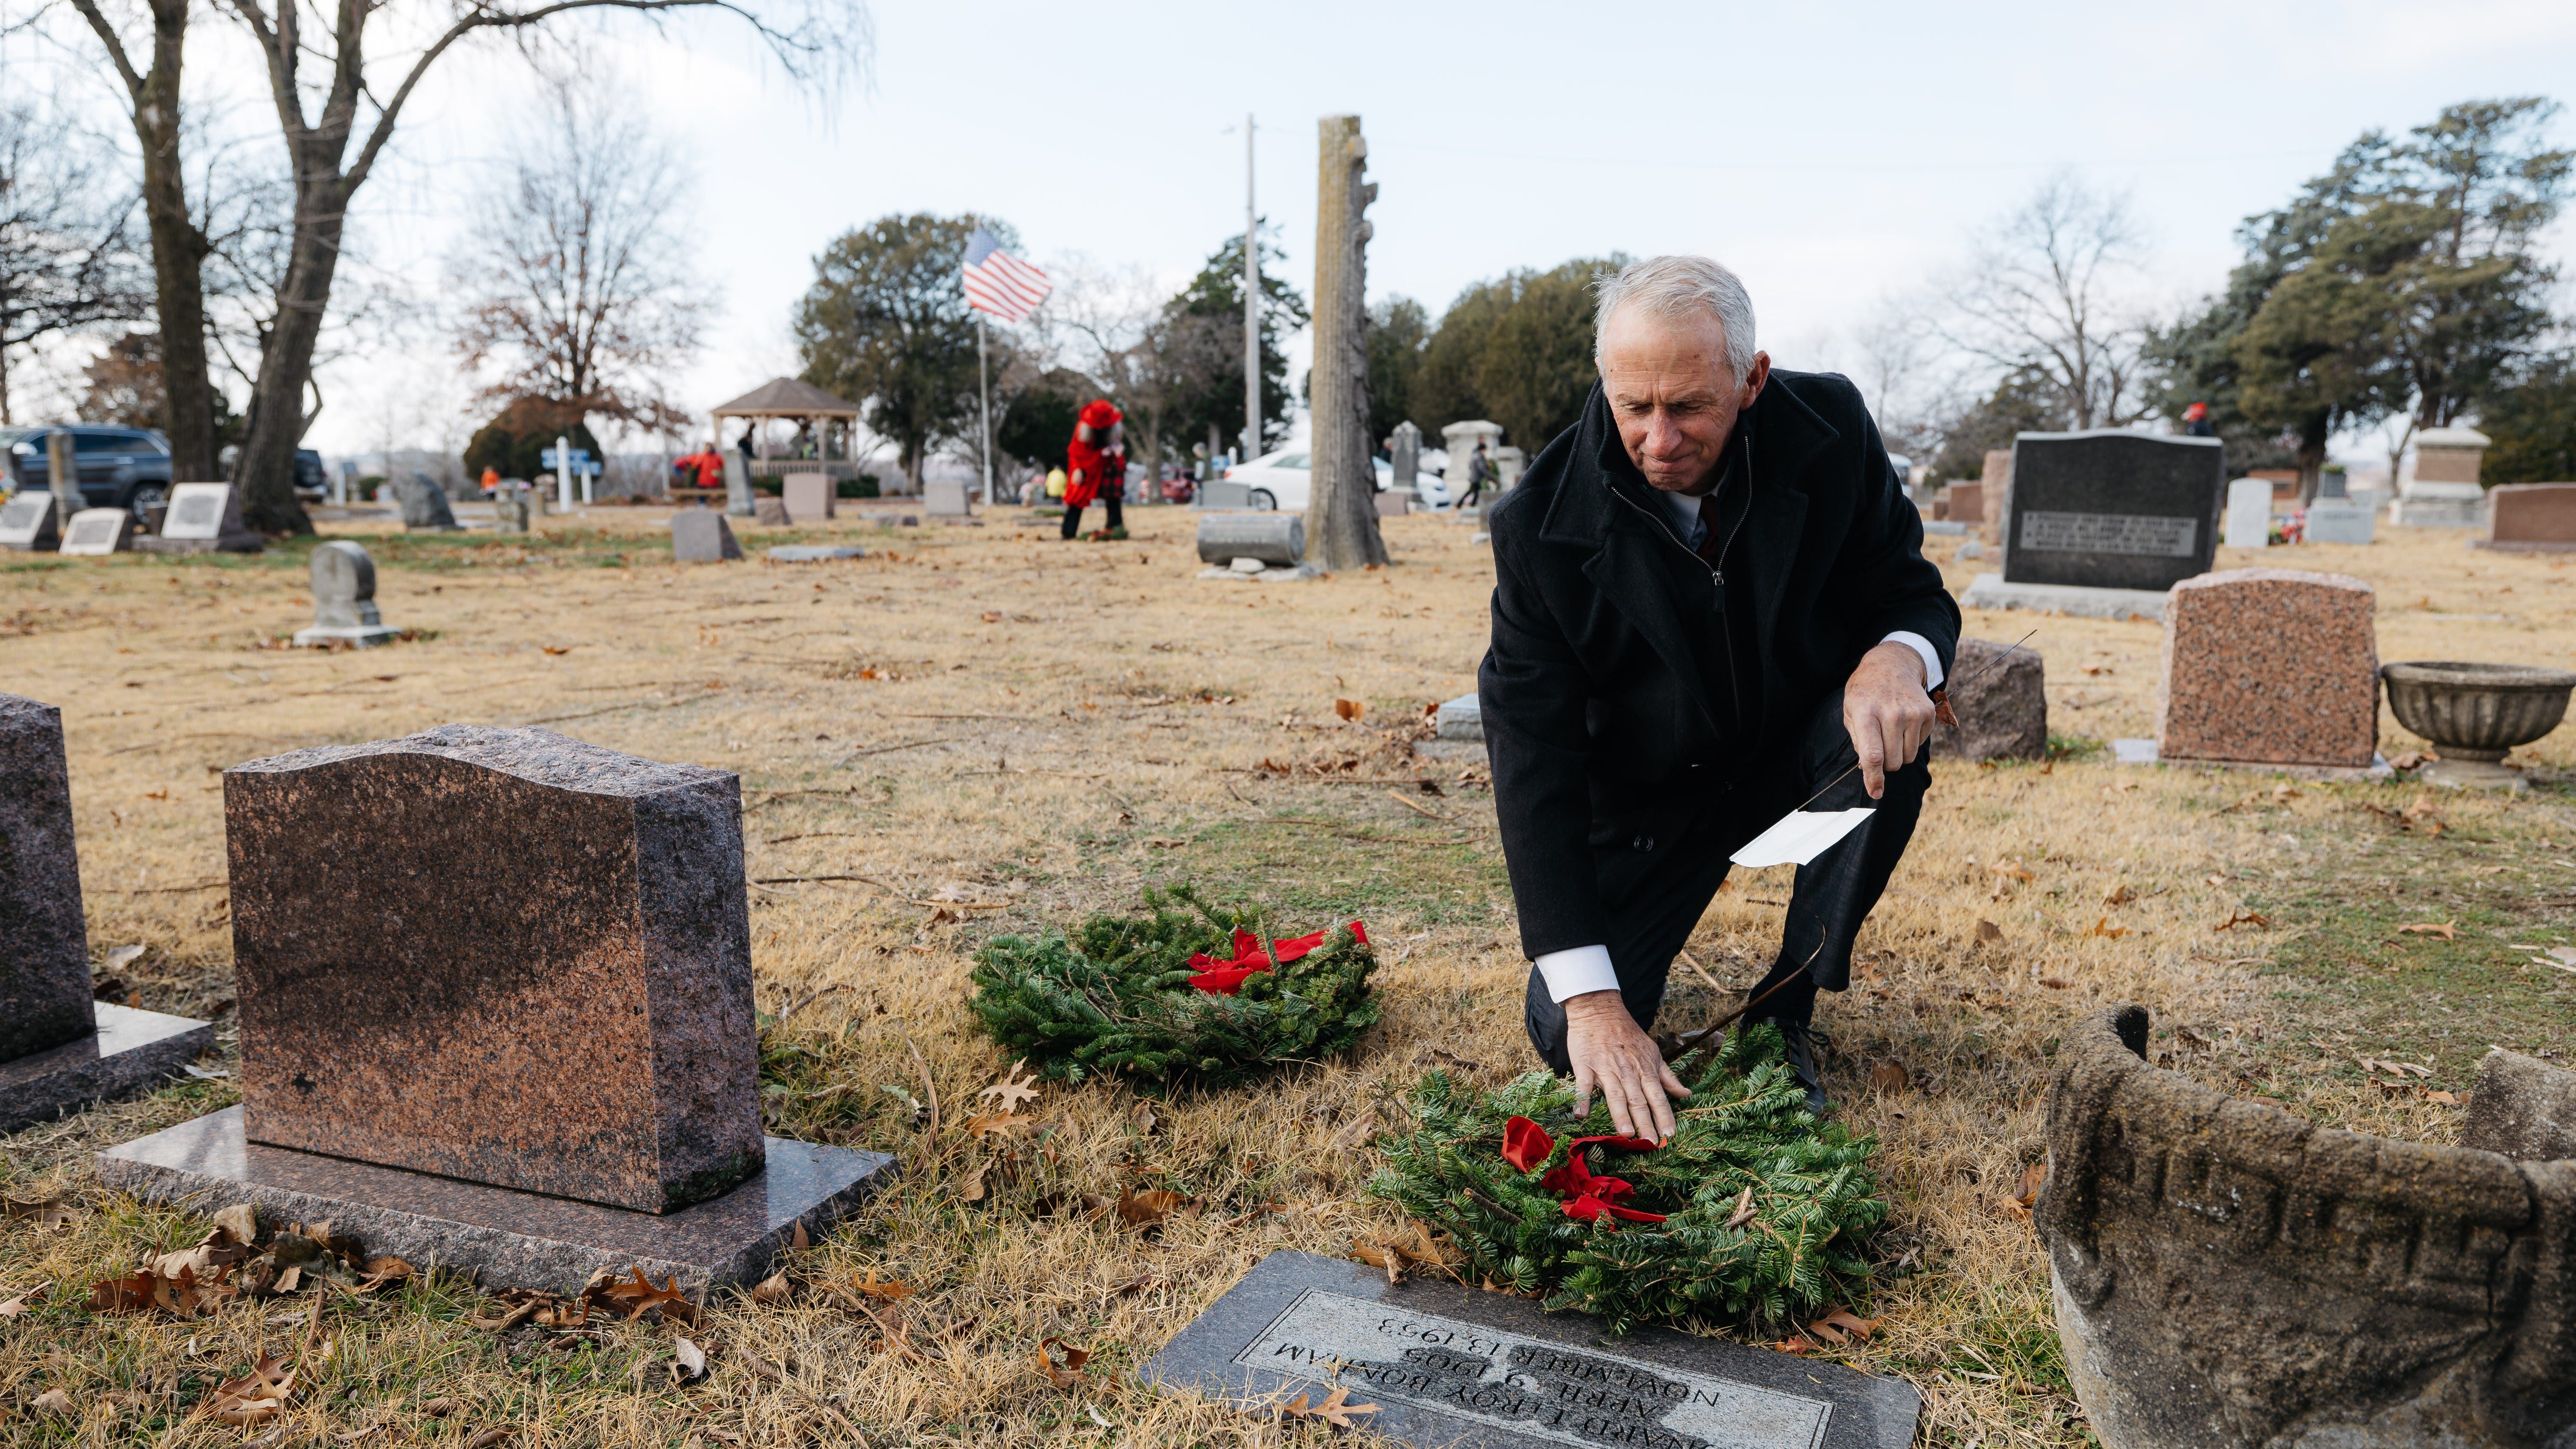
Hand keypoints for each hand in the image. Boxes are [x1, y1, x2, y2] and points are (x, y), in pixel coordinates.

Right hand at [1562, 991, 1690, 1140]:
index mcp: (1645, 1069)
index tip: (1670, 1135)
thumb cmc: (1627, 1034)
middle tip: (1651, 1143)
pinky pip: (1584, 1083)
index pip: (1657, 1096)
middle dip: (1645, 1122)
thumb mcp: (1653, 1052)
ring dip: (1620, 1114)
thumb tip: (1687, 1095)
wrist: (1600, 1010)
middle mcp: (1627, 1071)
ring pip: (1615, 1094)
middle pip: (1638, 1100)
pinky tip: (1581, 1114)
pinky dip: (1582, 1098)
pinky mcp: (1585, 1064)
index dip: (1664, 1115)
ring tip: (1626, 1134)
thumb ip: (1668, 1077)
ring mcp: (1605, 1068)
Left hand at [1843, 642, 1934, 799]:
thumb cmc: (1866, 693)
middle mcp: (1892, 713)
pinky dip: (1909, 742)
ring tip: (1889, 732)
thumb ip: (1859, 742)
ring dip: (1898, 753)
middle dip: (1884, 763)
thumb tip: (1868, 771)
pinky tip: (1902, 723)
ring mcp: (1913, 713)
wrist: (1891, 666)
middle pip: (1893, 762)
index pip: (1873, 755)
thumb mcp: (1851, 712)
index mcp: (1866, 713)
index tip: (1876, 792)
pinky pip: (1918, 745)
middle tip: (1878, 746)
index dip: (1874, 778)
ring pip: (1907, 757)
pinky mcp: (1928, 713)